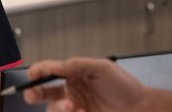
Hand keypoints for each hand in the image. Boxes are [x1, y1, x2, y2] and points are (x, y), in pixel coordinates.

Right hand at [23, 57, 148, 111]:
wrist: (140, 108)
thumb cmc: (124, 85)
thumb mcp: (102, 68)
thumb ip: (77, 65)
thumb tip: (56, 65)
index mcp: (74, 73)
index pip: (50, 70)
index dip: (38, 71)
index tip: (32, 75)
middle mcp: (71, 90)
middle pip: (44, 92)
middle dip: (34, 93)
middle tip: (31, 95)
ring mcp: (75, 106)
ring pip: (54, 108)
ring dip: (59, 108)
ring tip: (72, 108)